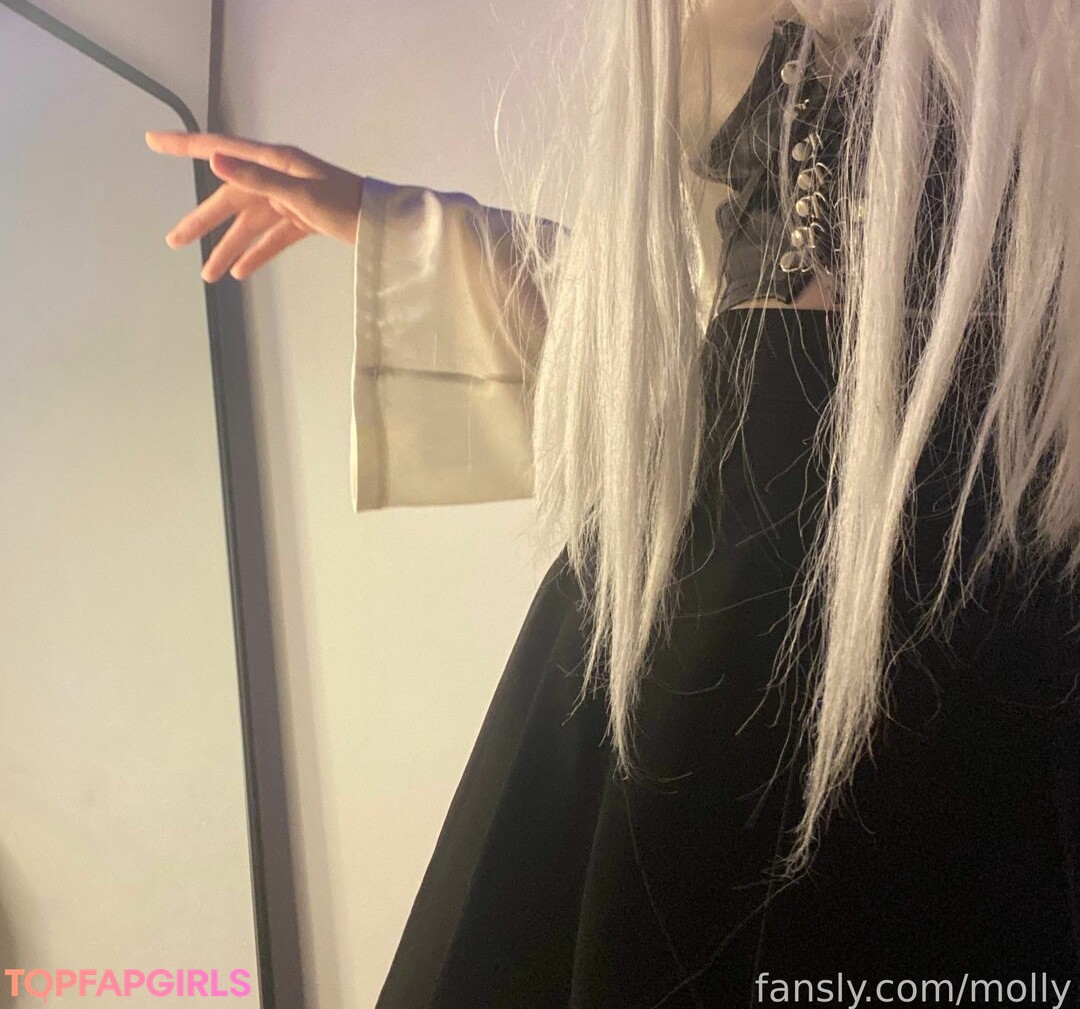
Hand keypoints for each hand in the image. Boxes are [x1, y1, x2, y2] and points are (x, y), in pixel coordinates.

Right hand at [145, 131, 363, 281]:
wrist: (385, 224)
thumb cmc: (347, 204)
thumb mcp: (300, 194)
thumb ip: (257, 179)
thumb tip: (214, 162)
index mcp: (274, 161)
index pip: (220, 149)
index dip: (184, 145)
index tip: (152, 140)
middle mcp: (278, 177)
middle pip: (231, 199)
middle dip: (203, 221)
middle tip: (173, 241)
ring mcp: (291, 200)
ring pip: (251, 225)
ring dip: (229, 248)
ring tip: (208, 275)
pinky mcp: (304, 221)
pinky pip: (273, 238)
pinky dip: (257, 253)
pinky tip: (241, 272)